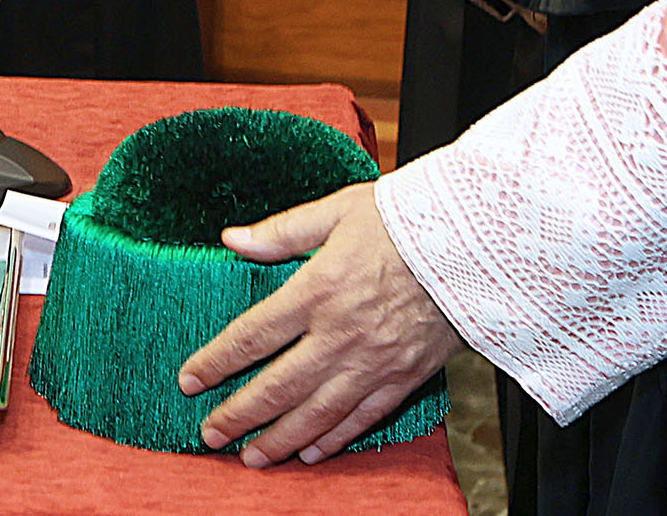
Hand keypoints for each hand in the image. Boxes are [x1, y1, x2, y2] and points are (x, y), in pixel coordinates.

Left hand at [180, 183, 462, 467]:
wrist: (477, 244)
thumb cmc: (407, 220)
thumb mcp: (337, 210)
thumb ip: (281, 231)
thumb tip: (232, 239)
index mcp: (317, 290)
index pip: (252, 336)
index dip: (216, 362)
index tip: (190, 381)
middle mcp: (340, 334)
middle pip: (277, 387)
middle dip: (239, 414)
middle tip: (210, 435)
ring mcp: (373, 362)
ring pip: (316, 414)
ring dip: (280, 439)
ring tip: (252, 457)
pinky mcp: (403, 377)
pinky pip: (363, 417)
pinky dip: (335, 439)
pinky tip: (312, 453)